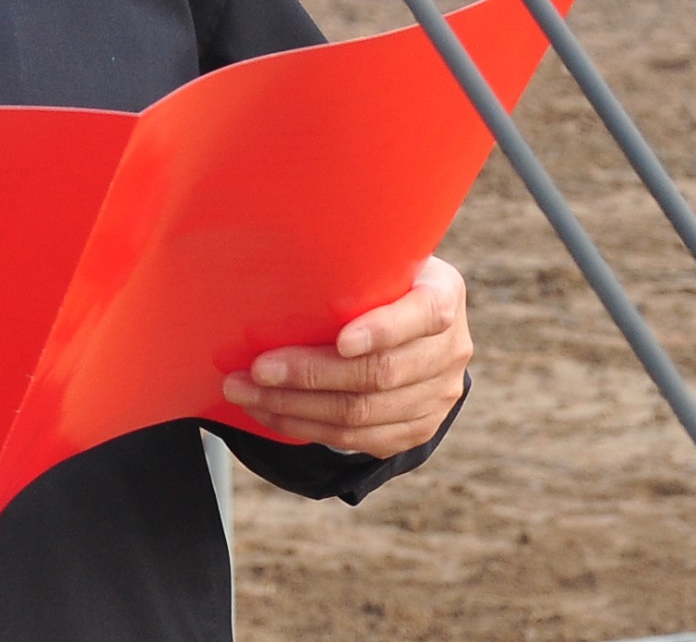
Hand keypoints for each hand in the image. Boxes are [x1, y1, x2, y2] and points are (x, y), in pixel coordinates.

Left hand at [218, 255, 470, 456]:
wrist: (418, 325)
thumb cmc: (382, 279)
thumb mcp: (383, 258)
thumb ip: (352, 263)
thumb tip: (274, 257)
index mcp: (443, 296)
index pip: (423, 315)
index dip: (383, 330)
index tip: (340, 340)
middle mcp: (449, 351)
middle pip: (380, 374)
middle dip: (310, 374)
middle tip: (257, 368)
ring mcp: (437, 397)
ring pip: (361, 415)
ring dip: (294, 407)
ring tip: (246, 392)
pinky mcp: (416, 430)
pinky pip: (356, 439)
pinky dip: (305, 426)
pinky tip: (269, 411)